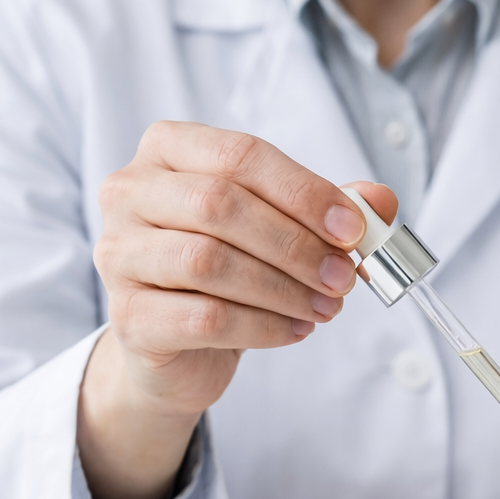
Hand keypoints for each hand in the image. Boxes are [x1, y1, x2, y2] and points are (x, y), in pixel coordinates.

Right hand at [80, 121, 397, 498]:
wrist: (176, 348)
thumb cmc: (226, 272)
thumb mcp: (278, 228)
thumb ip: (326, 207)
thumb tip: (381, 201)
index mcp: (167, 149)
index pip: (241, 155)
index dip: (304, 192)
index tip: (356, 228)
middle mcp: (130, 192)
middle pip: (221, 205)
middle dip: (296, 244)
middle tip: (345, 277)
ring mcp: (118, 254)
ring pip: (209, 261)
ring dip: (283, 288)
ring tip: (325, 308)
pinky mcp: (127, 316)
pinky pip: (205, 317)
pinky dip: (264, 326)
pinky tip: (295, 331)